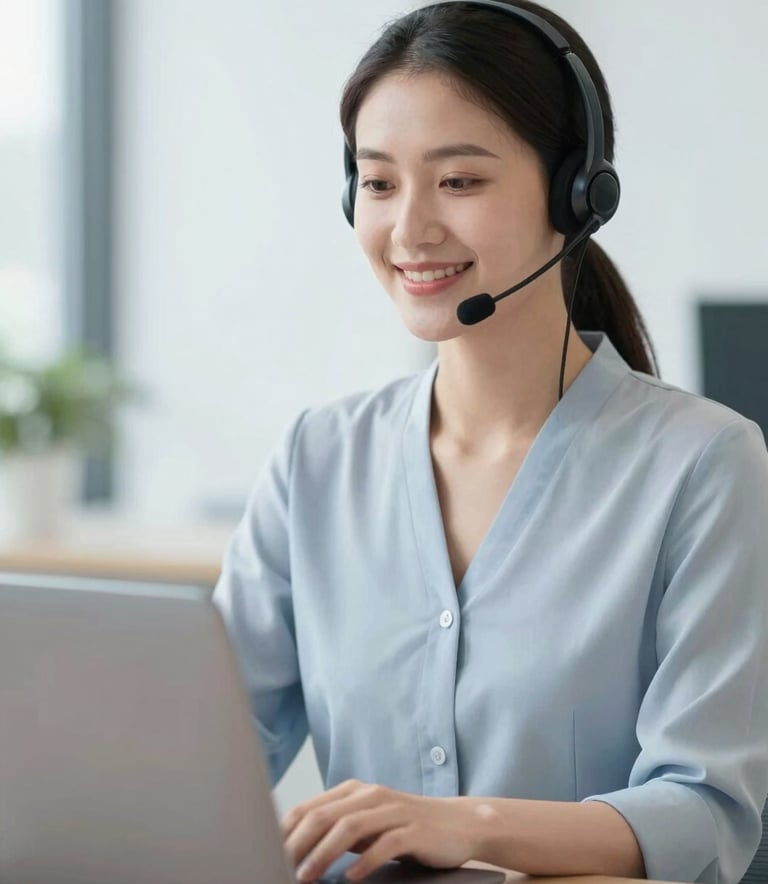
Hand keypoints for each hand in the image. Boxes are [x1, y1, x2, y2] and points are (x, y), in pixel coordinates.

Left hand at [281, 779, 477, 881]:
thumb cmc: (405, 828)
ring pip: (349, 827)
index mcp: (354, 791)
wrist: (459, 824)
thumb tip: (294, 853)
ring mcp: (393, 810)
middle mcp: (371, 795)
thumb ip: (336, 831)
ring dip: (324, 854)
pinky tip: (351, 877)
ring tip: (307, 877)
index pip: (309, 807)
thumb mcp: (366, 826)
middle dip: (298, 845)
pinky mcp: (414, 829)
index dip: (285, 832)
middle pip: (324, 816)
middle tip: (280, 869)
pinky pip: (385, 844)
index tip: (266, 854)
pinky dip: (364, 861)